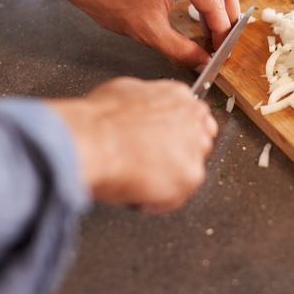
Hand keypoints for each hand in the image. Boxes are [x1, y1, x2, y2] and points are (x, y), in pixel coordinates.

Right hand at [48, 77, 216, 213]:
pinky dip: (159, 202)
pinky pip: (177, 197)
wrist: (94, 141)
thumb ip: (144, 101)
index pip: (193, 117)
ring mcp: (195, 149)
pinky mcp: (190, 176)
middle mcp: (193, 120)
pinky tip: (140, 195)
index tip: (163, 143)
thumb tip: (139, 110)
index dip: (176, 134)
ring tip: (141, 180)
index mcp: (178, 96)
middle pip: (199, 142)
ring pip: (190, 171)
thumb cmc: (99, 120)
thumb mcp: (123, 91)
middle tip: (152, 164)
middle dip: (178, 155)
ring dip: (169, 179)